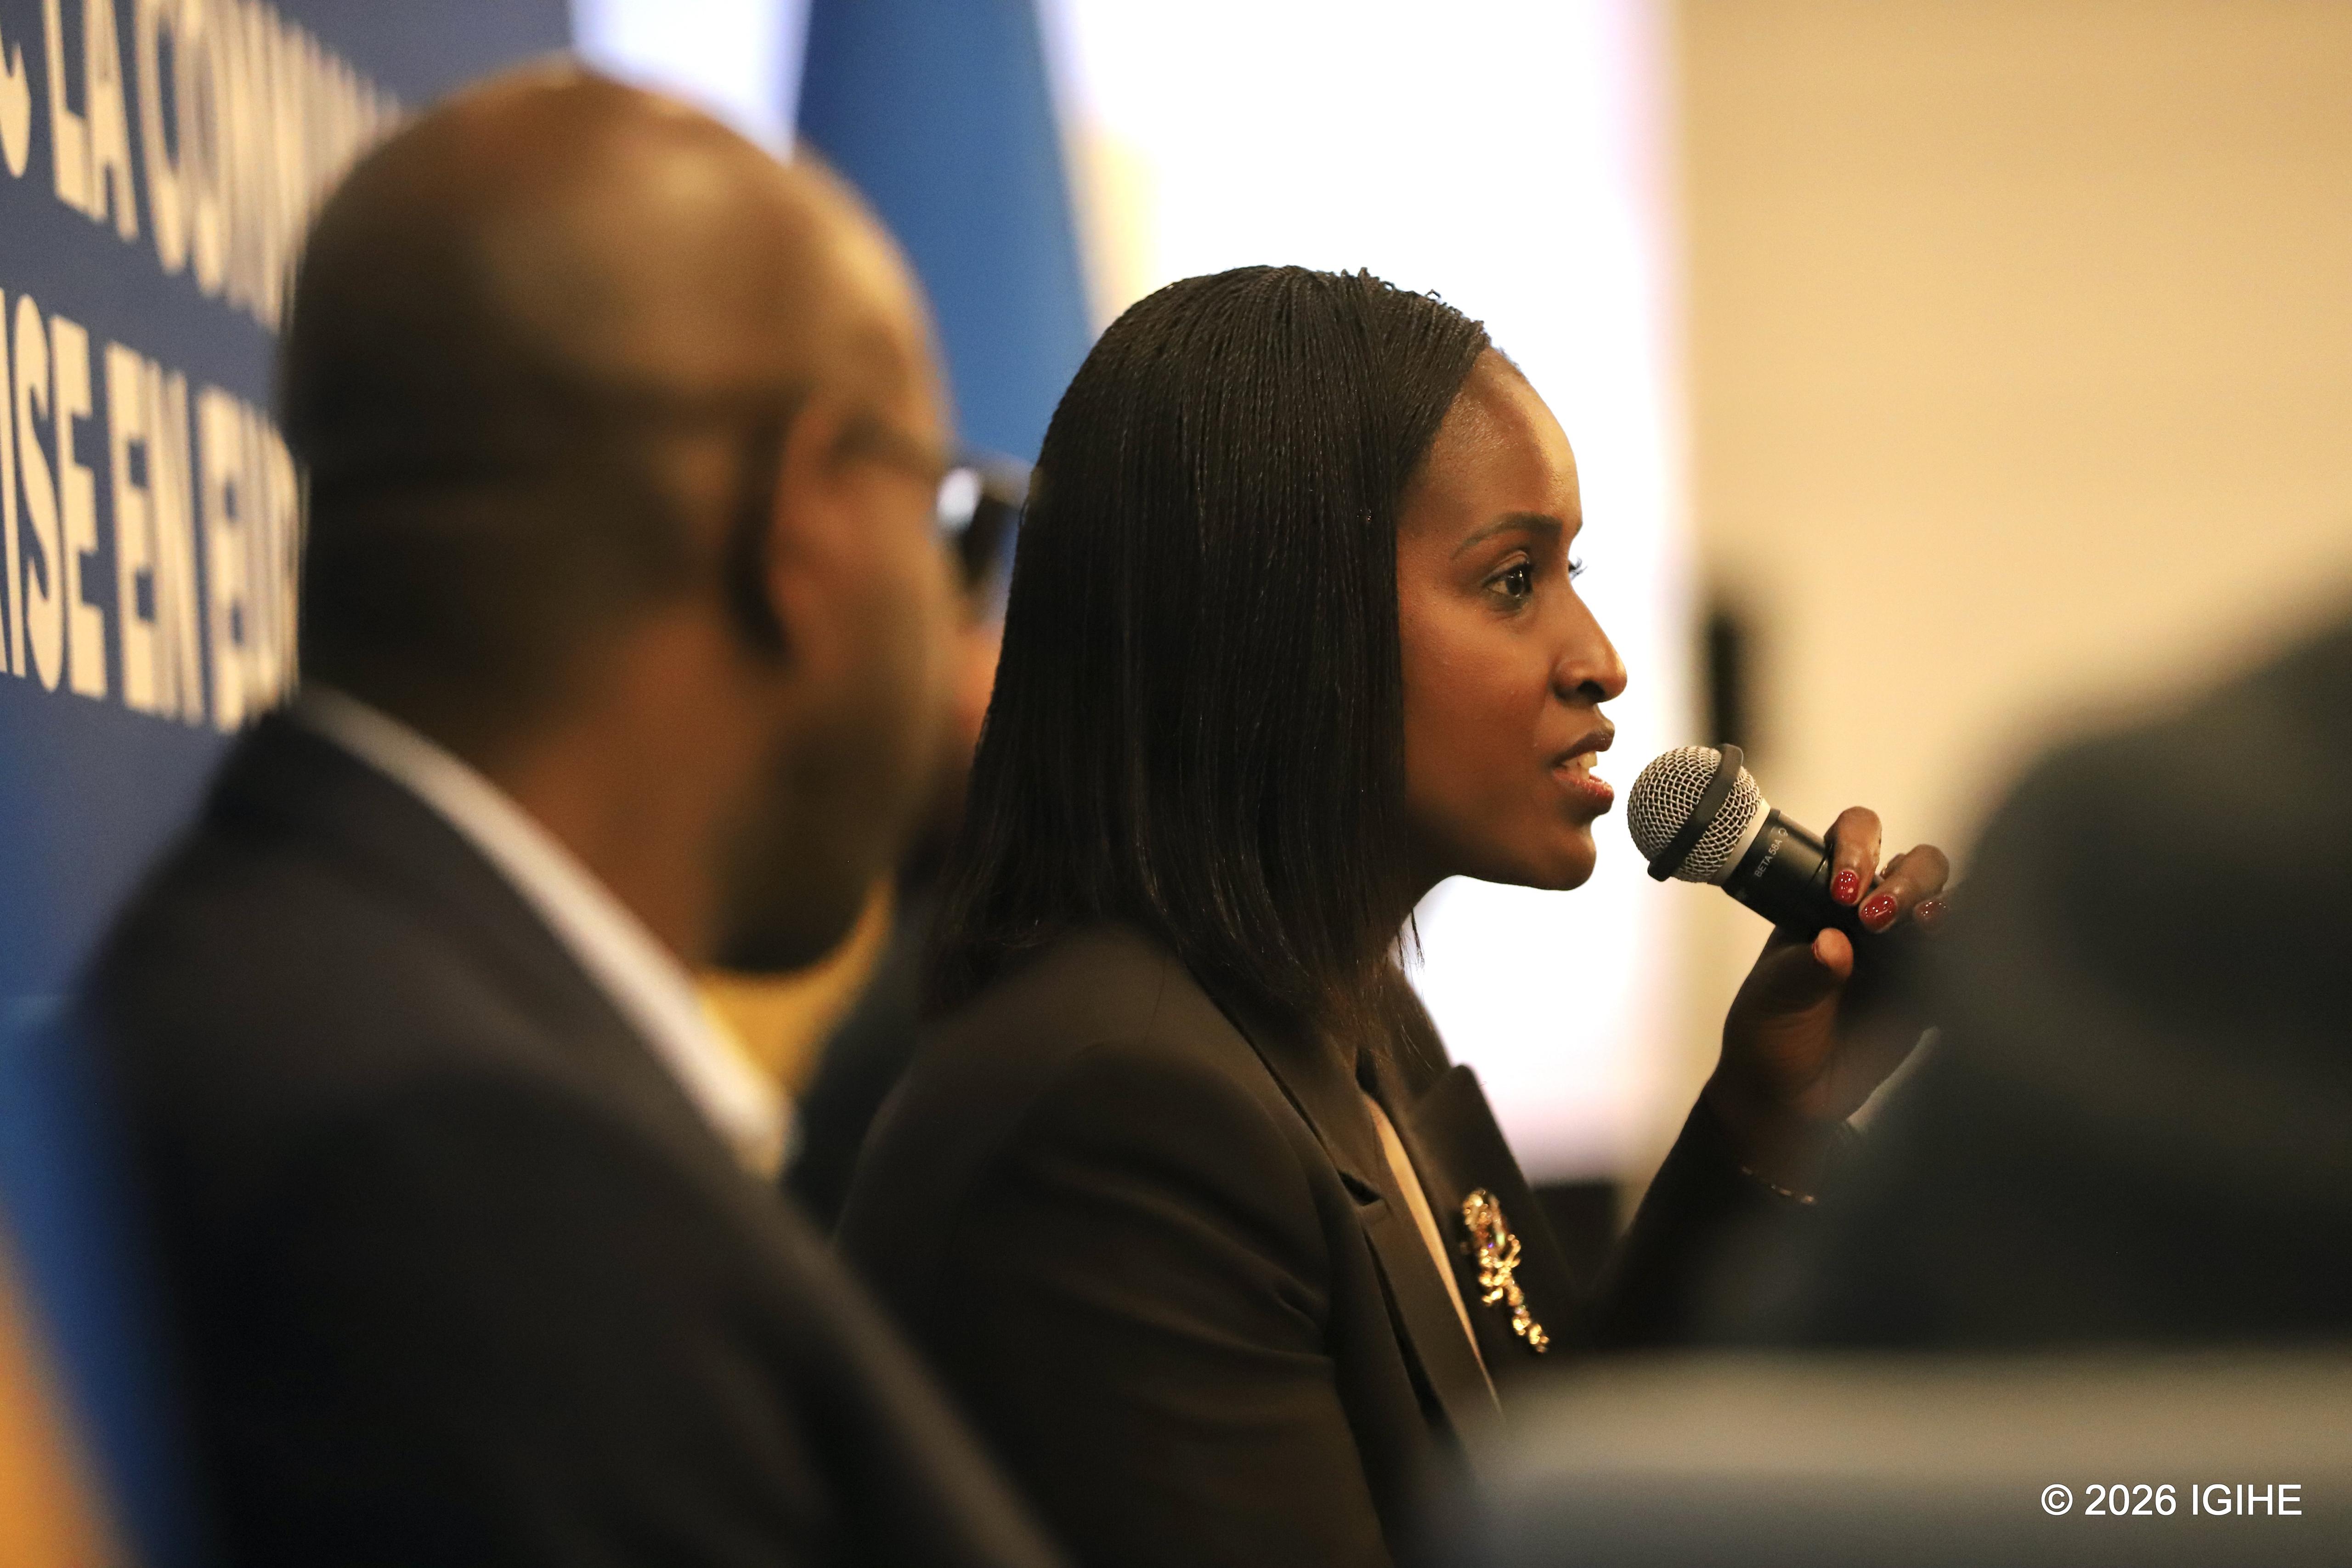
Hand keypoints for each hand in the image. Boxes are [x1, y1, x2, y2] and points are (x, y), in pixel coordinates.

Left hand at [1703, 806, 1949, 1194]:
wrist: (1789, 1095)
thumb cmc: (1770, 1032)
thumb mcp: (1773, 999)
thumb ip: (1802, 970)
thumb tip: (1832, 946)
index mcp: (1828, 895)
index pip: (1854, 839)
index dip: (1856, 847)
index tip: (1841, 890)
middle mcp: (1876, 912)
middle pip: (1919, 865)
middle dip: (1908, 880)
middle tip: (1876, 916)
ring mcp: (1910, 950)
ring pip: (1950, 907)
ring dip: (1944, 910)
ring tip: (1927, 928)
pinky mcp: (1934, 991)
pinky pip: (1967, 967)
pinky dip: (1969, 963)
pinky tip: (1956, 975)